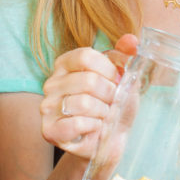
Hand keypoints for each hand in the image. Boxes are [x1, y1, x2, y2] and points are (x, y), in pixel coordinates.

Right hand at [40, 35, 137, 158]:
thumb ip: (126, 55)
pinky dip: (94, 127)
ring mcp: (47, 107)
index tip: (117, 81)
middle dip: (110, 94)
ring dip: (103, 113)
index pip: (86, 56)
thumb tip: (131, 40)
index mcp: (65, 64)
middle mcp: (51, 83)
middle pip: (88, 80)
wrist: (112, 138)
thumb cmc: (115, 105)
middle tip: (112, 103)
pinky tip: (94, 128)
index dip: (109, 70)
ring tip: (104, 116)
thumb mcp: (124, 77)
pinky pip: (76, 124)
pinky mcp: (49, 131)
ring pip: (84, 103)